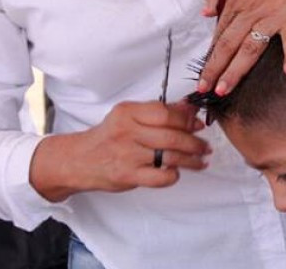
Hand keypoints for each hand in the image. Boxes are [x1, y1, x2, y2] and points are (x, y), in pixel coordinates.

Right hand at [29, 100, 208, 200]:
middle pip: (171, 136)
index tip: (198, 124)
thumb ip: (157, 112)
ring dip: (191, 160)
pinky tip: (177, 173)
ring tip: (201, 161)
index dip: (186, 119)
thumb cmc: (108, 137)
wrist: (80, 160)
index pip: (165, 113)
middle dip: (194, 142)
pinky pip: (161, 177)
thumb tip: (188, 108)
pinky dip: (173, 175)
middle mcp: (127, 132)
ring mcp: (127, 155)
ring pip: (170, 157)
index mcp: (127, 112)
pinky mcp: (128, 176)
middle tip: (205, 145)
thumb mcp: (128, 117)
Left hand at [197, 0, 285, 95]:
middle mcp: (251, 9)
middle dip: (214, 69)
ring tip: (226, 89)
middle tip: (205, 89)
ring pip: (249, 47)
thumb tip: (206, 13)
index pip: (218, 33)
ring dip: (236, 70)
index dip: (209, 55)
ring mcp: (273, 13)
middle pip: (228, 44)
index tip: (204, 74)